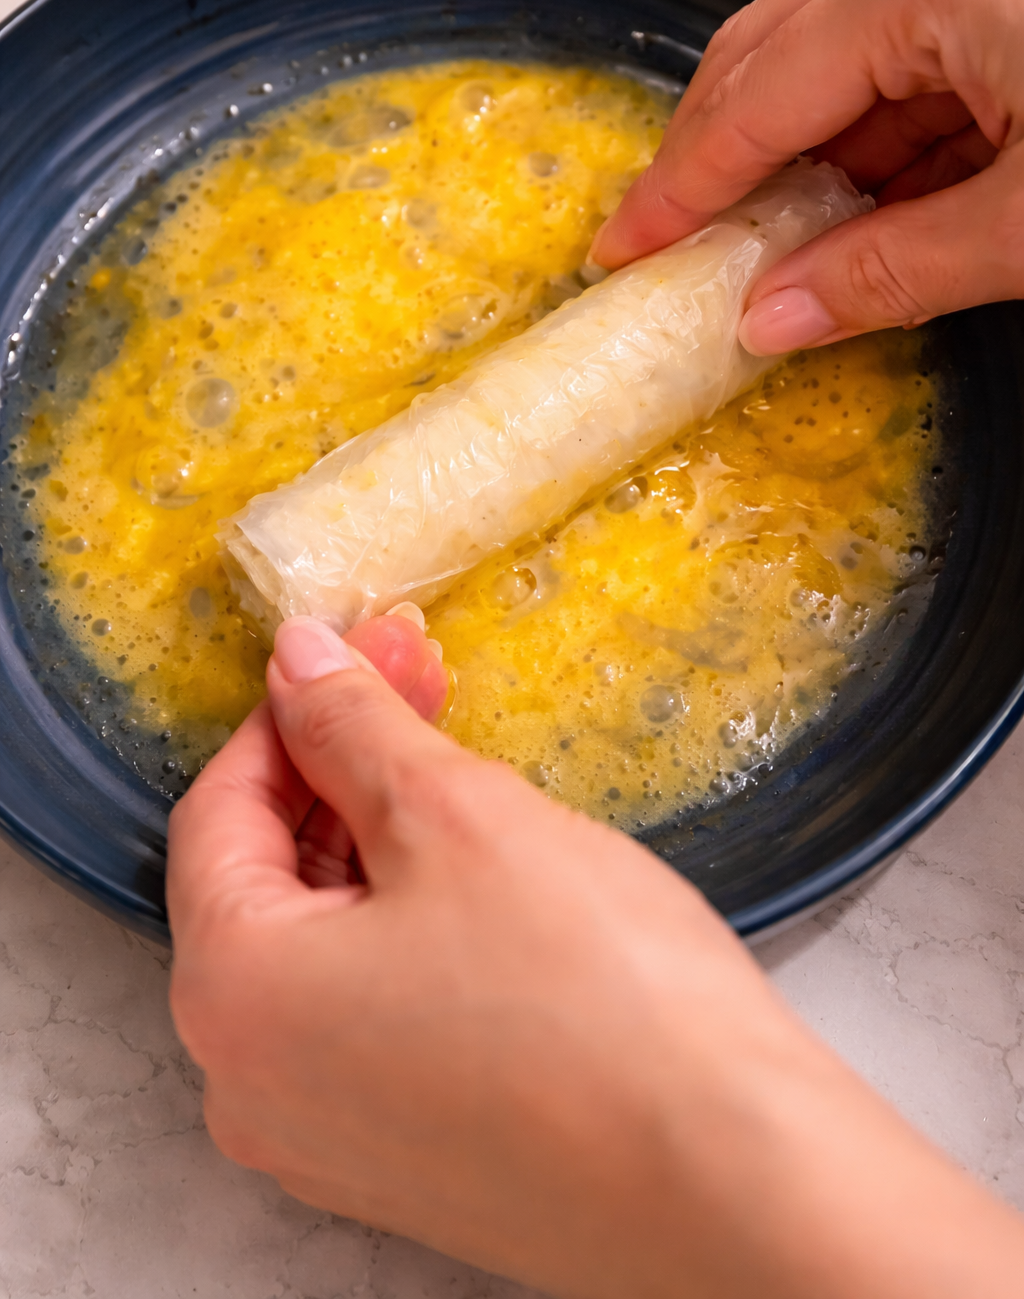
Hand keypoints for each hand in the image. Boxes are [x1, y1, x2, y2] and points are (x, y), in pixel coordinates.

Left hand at [167, 616, 1023, 1297]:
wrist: (732, 1182)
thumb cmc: (596, 998)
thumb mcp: (457, 815)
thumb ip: (354, 729)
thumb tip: (299, 664)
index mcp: (233, 995)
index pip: (219, 812)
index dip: (293, 713)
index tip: (361, 651)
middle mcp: (251, 1085)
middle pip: (270, 880)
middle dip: (344, 770)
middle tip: (422, 688)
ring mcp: (324, 1139)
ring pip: (324, 948)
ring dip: (380, 845)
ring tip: (467, 778)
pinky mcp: (402, 1164)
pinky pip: (370, 1015)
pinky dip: (406, 931)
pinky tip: (482, 881)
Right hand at [592, 0, 1023, 354]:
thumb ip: (894, 273)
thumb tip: (775, 315)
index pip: (753, 104)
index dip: (679, 192)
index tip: (627, 250)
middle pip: (773, 57)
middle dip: (721, 162)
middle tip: (675, 248)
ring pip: (838, 57)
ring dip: (805, 158)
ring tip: (772, 249)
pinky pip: (908, 55)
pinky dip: (878, 138)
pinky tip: (867, 208)